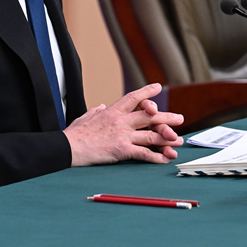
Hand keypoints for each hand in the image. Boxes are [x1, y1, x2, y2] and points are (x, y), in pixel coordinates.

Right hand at [64, 83, 183, 166]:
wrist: (67, 147)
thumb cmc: (74, 134)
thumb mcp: (85, 117)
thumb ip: (96, 111)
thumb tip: (101, 107)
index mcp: (112, 111)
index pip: (133, 97)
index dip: (146, 92)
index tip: (157, 87)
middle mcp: (120, 121)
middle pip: (149, 116)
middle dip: (166, 117)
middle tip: (179, 118)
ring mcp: (121, 135)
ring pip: (150, 134)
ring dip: (167, 138)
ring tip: (178, 140)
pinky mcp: (121, 150)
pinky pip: (143, 153)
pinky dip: (155, 156)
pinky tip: (164, 158)